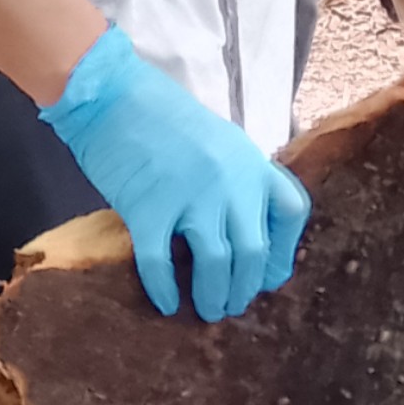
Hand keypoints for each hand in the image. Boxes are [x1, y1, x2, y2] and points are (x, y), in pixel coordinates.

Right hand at [42, 24, 308, 322]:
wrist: (112, 94)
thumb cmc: (162, 115)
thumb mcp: (220, 142)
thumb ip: (237, 181)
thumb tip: (245, 231)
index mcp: (251, 162)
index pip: (291, 212)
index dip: (284, 252)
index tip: (269, 275)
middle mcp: (231, 181)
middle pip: (254, 251)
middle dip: (245, 287)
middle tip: (232, 304)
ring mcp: (191, 196)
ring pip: (216, 264)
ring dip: (213, 296)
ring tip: (206, 310)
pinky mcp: (149, 209)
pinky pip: (160, 264)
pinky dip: (164, 290)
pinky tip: (165, 304)